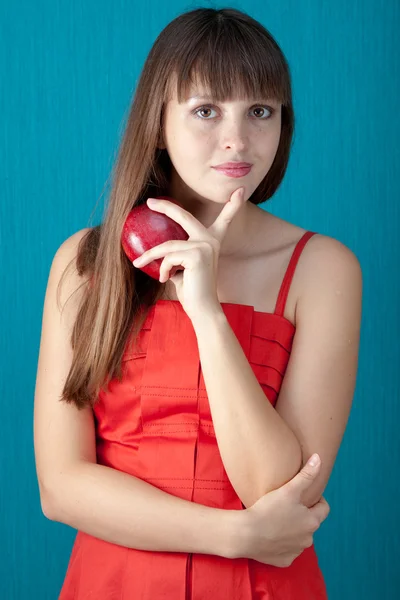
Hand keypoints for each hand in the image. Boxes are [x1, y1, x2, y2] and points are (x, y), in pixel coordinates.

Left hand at [132, 188, 245, 320]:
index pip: (224, 219)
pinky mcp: (196, 254)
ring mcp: (204, 245)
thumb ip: (176, 255)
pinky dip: (162, 268)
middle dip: (165, 207)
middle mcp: (210, 240)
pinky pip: (168, 256)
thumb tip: (156, 250)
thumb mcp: (182, 269)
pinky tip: (164, 279)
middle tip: (149, 202)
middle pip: (183, 216)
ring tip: (139, 264)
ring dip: (150, 256)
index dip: (233, 205)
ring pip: (167, 245)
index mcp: (211, 242)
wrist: (203, 309)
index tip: (241, 191)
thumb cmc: (192, 291)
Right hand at [232, 455, 329, 566]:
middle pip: (310, 523)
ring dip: (292, 529)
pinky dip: (281, 543)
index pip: (324, 508)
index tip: (304, 494)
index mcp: (312, 522)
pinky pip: (286, 550)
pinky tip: (270, 534)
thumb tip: (319, 458)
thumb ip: (306, 475)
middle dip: (302, 515)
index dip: (316, 499)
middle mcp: (308, 539)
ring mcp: (296, 552)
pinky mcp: (283, 561)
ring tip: (277, 519)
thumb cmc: (268, 510)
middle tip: (286, 505)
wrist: (246, 534)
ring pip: (299, 537)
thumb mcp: (289, 490)